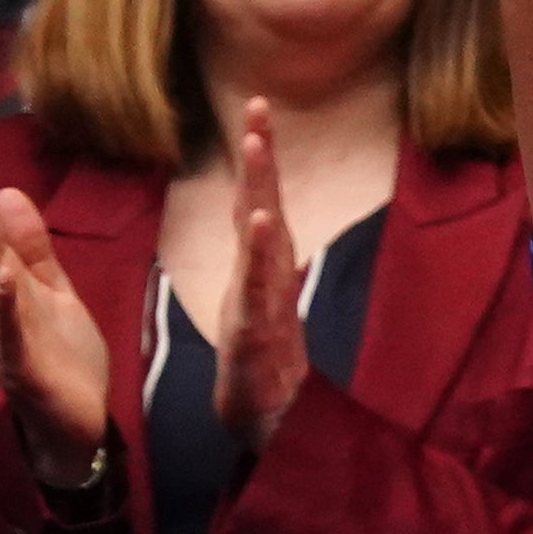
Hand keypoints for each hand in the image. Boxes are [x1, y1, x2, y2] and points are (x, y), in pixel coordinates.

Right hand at [0, 159, 117, 493]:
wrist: (76, 420)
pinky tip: (4, 277)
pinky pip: (10, 331)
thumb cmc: (60, 355)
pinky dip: (7, 304)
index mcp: (1, 289)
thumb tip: (8, 193)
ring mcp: (1, 338)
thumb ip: (32, 248)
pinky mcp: (20, 366)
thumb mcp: (52, 292)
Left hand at [218, 98, 308, 453]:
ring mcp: (267, 302)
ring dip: (262, 190)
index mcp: (260, 271)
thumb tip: (277, 232)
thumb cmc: (263, 368)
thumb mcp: (256, 308)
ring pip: (265, 239)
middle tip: (259, 107)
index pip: (257, 203)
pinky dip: (261, 254)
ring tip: (256, 147)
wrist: (270, 426)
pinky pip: (259, 287)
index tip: (256, 110)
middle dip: (262, 157)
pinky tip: (260, 222)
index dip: (258, 159)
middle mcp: (268, 278)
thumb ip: (266, 269)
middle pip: (265, 206)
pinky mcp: (259, 331)